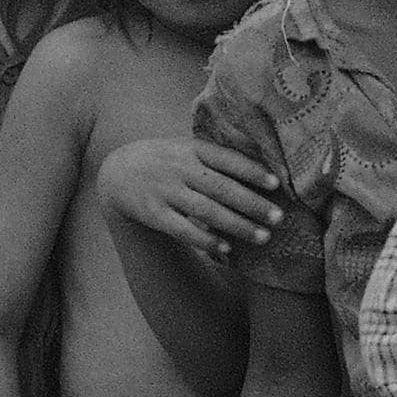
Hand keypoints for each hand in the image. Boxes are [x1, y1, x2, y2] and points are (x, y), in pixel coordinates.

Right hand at [94, 136, 284, 262]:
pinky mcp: (154, 214)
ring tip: (263, 237)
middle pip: (221, 188)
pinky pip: (183, 230)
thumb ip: (215, 157)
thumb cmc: (164, 161)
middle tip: (279, 218)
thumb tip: (262, 171)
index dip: (252, 171)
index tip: (276, 184)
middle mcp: (179, 168)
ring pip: (207, 211)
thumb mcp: (185, 148)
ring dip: (237, 225)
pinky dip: (205, 240)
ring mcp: (165, 191)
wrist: (117, 173)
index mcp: (191, 148)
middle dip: (252, 204)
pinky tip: (226, 249)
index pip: (227, 158)